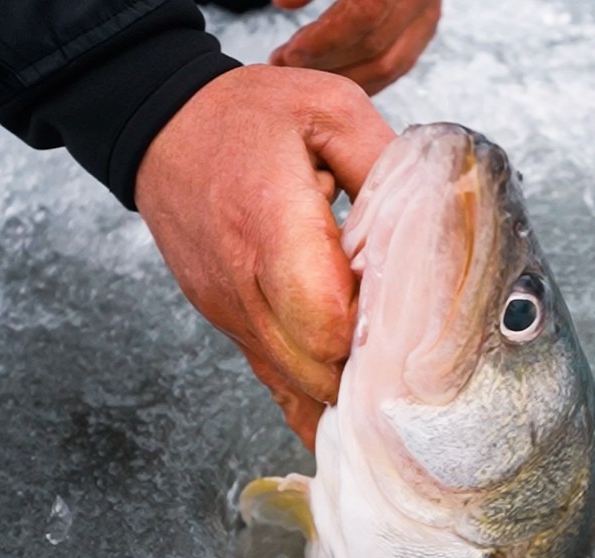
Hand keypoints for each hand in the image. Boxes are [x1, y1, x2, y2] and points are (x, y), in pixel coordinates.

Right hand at [135, 66, 394, 449]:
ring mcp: (230, 312)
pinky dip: (313, 399)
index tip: (410, 319)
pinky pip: (273, 383)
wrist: (163, 127)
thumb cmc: (246, 117)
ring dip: (345, 385)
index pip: (326, 320)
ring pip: (296, 387)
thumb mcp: (330, 111)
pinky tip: (348, 410)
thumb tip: (432, 218)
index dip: (375, 334)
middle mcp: (244, 283)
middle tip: (410, 356)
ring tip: (386, 375)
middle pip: (315, 370)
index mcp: (272, 224)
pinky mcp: (227, 323)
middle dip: (369, 371)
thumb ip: (386, 165)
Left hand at [268, 0, 440, 94]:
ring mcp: (426, 14)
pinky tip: (330, 77)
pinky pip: (396, 66)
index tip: (290, 53)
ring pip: (387, 65)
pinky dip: (361, 78)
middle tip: (283, 66)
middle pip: (374, 45)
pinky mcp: (425, 27)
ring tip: (302, 73)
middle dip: (325, 62)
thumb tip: (283, 4)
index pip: (364, 13)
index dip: (325, 39)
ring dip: (340, 77)